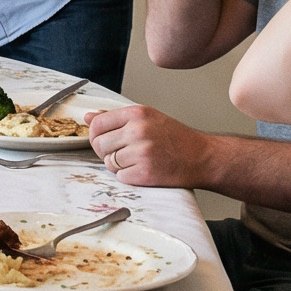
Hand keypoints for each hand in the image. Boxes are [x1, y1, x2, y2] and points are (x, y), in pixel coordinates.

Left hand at [84, 104, 225, 189]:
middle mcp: (138, 130)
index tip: (105, 139)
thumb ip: (116, 117)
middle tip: (124, 153)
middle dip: (107, 152)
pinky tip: (144, 170)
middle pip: (99, 144)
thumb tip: (88, 117)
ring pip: (109, 162)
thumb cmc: (175, 138)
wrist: (202, 157)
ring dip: (118, 165)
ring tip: (137, 160)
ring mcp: (142, 152)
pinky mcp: (145, 173)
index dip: (96, 135)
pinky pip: (121, 177)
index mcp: (137, 113)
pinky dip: (129, 177)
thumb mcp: (148, 118)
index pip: (97, 124)